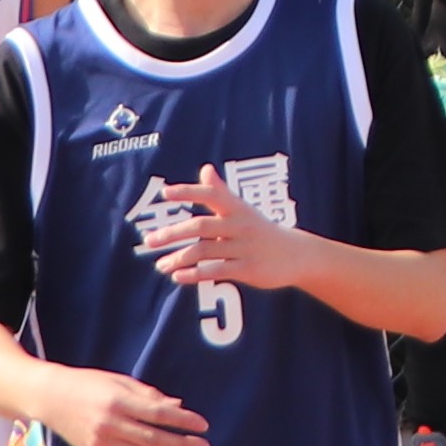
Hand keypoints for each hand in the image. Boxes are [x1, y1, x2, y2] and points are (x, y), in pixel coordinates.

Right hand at [39, 365, 209, 445]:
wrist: (51, 398)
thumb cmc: (88, 384)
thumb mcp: (118, 380)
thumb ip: (147, 394)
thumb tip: (178, 406)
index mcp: (118, 401)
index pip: (157, 413)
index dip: (182, 421)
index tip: (203, 425)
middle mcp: (110, 424)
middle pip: (153, 439)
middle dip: (181, 445)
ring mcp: (102, 443)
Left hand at [145, 163, 315, 297]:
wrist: (295, 254)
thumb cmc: (261, 230)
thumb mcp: (243, 209)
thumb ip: (221, 191)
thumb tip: (205, 168)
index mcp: (237, 208)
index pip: (210, 194)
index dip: (188, 192)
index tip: (165, 193)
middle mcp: (239, 224)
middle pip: (201, 226)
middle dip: (173, 233)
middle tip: (149, 241)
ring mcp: (243, 247)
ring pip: (204, 251)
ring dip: (178, 258)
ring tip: (160, 265)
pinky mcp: (247, 269)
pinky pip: (215, 271)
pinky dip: (194, 274)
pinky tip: (178, 277)